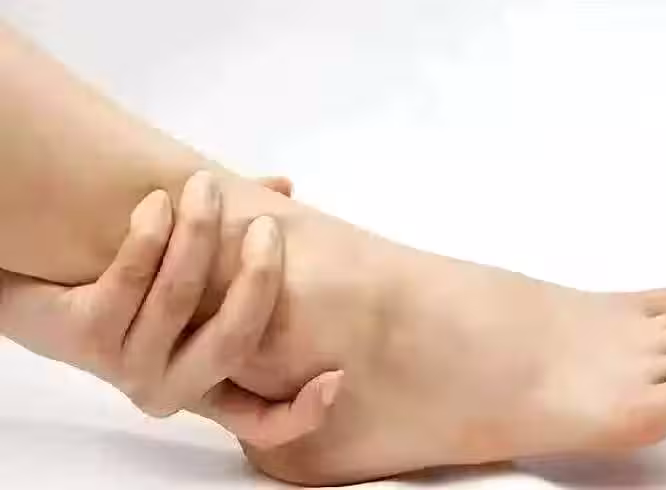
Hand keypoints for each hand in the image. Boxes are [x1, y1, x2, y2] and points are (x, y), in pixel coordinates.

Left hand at [0, 172, 338, 448]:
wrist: (41, 288)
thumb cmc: (131, 280)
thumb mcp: (198, 269)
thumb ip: (242, 237)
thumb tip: (285, 188)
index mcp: (205, 382)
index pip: (260, 422)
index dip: (302, 410)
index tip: (335, 375)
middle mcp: (171, 388)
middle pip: (234, 341)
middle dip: (258, 276)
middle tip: (267, 227)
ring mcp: (128, 367)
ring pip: (179, 298)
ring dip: (197, 234)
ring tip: (202, 187)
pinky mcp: (88, 338)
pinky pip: (130, 280)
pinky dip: (149, 236)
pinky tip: (156, 203)